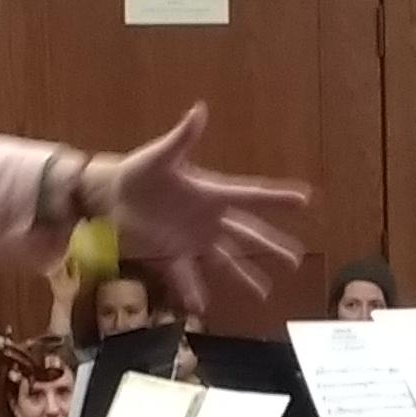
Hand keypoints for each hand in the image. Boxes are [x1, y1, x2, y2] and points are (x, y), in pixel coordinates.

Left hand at [88, 106, 309, 301]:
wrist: (110, 193)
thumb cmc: (137, 171)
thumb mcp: (159, 155)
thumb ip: (182, 138)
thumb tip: (199, 110)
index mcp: (210, 193)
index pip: (251, 197)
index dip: (277, 199)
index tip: (304, 201)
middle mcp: (208, 219)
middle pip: (247, 235)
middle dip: (272, 246)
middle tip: (296, 258)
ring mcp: (192, 239)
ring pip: (226, 260)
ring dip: (245, 276)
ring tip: (264, 293)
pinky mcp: (172, 253)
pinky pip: (187, 275)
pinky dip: (194, 290)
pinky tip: (202, 306)